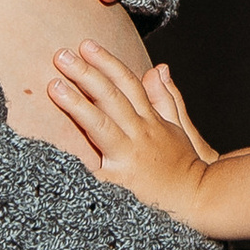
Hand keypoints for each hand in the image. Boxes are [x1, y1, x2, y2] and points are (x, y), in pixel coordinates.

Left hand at [47, 41, 217, 219]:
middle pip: (110, 97)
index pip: (127, 84)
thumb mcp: (180, 130)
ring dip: (77, 103)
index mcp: (151, 122)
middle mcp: (139, 136)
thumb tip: (158, 67)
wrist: (200, 204)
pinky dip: (74, 161)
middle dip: (86, 73)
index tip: (86, 45)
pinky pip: (92, 171)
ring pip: (100, 124)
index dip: (107, 62)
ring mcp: (129, 159)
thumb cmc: (188, 170)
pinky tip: (50, 149)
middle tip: (61, 55)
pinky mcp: (119, 185)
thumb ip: (166, 99)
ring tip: (53, 85)